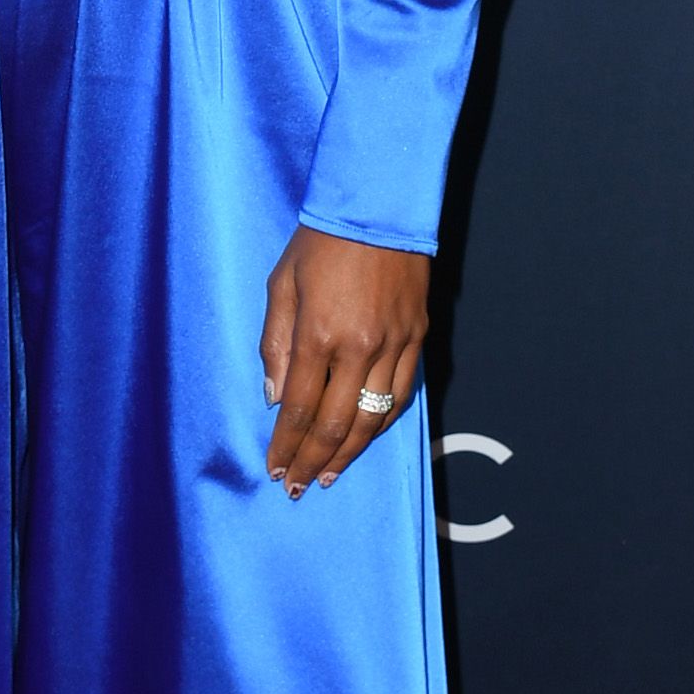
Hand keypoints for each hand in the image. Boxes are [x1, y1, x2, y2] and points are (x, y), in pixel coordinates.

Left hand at [259, 229, 427, 497]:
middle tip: (298, 486)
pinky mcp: (418, 336)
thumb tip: (276, 399)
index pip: (300, 409)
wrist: (378, 206)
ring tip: (329, 474)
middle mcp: (359, 346)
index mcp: (318, 335)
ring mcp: (394, 344)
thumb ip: (274, 345)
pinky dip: (381, 422)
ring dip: (350, 452)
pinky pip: (401, 393)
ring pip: (373, 417)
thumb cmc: (320, 242)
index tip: (276, 469)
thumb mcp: (280, 285)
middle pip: (336, 424)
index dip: (287, 445)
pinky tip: (365, 436)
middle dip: (314, 460)